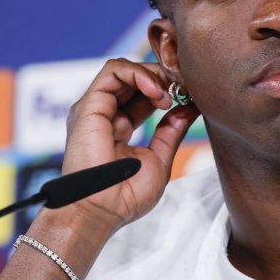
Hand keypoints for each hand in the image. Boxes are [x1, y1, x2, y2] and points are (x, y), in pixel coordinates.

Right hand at [61, 59, 200, 232]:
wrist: (102, 211)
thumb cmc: (125, 197)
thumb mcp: (159, 159)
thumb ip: (171, 131)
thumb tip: (188, 107)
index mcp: (118, 127)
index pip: (143, 95)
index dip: (167, 89)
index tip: (190, 96)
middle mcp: (104, 114)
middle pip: (134, 78)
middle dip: (163, 77)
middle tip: (185, 88)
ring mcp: (94, 108)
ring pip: (123, 69)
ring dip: (153, 74)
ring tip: (171, 92)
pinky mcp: (89, 105)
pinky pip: (113, 71)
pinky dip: (139, 73)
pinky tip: (158, 92)